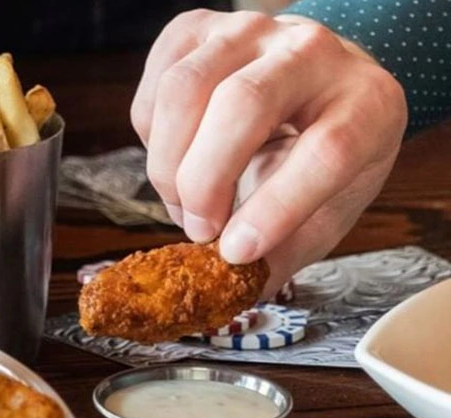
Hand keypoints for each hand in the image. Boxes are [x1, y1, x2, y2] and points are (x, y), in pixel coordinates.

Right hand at [131, 10, 406, 294]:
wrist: (310, 85)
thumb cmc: (320, 151)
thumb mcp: (327, 206)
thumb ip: (284, 250)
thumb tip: (233, 288)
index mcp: (365, 102)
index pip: (326, 150)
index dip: (277, 207)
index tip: (236, 251)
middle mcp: (311, 51)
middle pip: (242, 104)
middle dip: (204, 180)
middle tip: (199, 229)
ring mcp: (247, 32)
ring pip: (184, 89)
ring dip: (168, 163)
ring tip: (183, 203)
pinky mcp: (195, 30)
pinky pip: (153, 88)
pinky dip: (150, 138)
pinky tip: (176, 159)